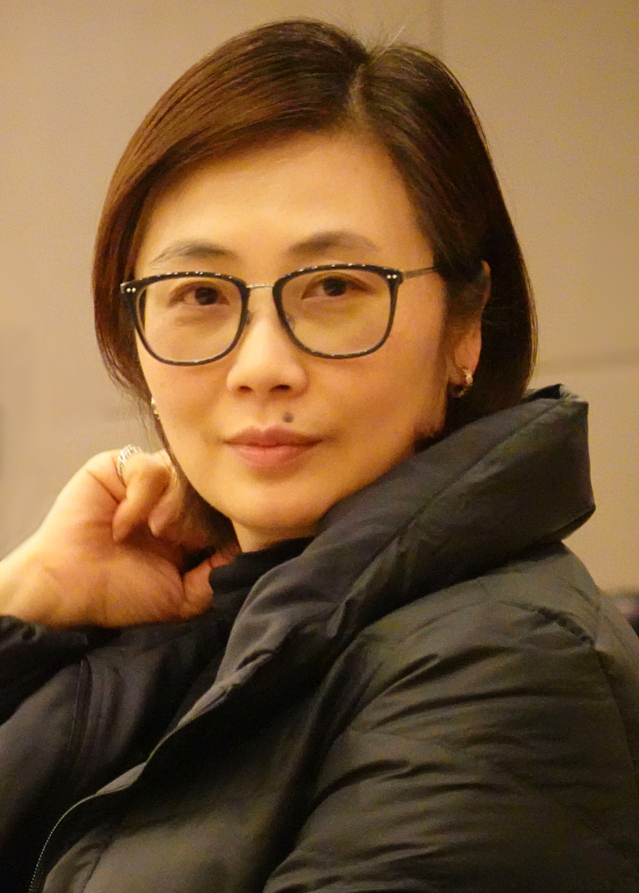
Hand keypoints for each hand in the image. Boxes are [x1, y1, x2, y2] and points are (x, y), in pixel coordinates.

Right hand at [0, 450, 233, 627]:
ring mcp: (144, 480)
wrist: (67, 588)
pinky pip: (149, 465)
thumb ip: (216, 575)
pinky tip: (124, 524)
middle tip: (180, 541)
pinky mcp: (116, 466)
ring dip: (174, 504)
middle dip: (199, 514)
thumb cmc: (118, 594)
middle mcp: (168, 498)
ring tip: (156, 533)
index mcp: (187, 524)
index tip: (211, 543)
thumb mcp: (181, 596)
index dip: (224, 520)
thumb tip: (247, 549)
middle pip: (207, 484)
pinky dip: (142, 496)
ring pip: (182, 470)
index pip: (222, 505)